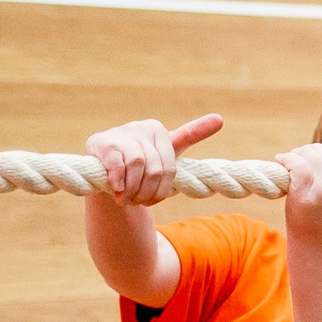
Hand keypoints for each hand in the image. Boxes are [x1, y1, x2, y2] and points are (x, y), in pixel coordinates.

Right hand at [88, 113, 222, 205]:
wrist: (101, 169)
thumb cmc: (139, 163)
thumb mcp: (165, 152)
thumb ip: (190, 136)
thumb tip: (220, 118)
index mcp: (158, 131)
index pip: (169, 168)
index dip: (162, 190)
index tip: (152, 201)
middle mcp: (141, 128)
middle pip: (155, 169)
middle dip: (146, 193)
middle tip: (137, 203)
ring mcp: (121, 134)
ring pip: (138, 165)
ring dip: (132, 190)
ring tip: (126, 199)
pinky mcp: (102, 143)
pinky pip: (117, 164)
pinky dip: (119, 181)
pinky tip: (117, 190)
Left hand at [278, 143, 321, 247]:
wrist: (318, 243)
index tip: (314, 167)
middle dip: (309, 154)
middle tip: (299, 165)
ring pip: (309, 154)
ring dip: (296, 155)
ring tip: (290, 164)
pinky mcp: (305, 193)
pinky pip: (297, 164)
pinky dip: (287, 159)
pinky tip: (281, 160)